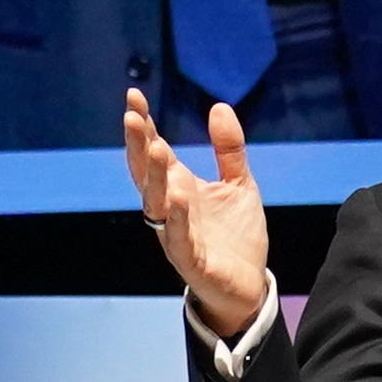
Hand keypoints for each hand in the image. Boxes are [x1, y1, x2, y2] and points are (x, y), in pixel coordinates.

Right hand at [123, 89, 275, 343]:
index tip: (134, 96)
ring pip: (156, 202)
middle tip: (133, 116)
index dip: (144, 124)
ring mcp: (175, 233)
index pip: (154, 151)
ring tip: (156, 146)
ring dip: (154, 175)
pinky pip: (178, 237)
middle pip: (146, 172)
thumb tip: (219, 106)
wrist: (247, 286)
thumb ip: (229, 149)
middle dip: (138, 145)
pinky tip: (178, 196)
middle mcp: (170, 207)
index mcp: (178, 186)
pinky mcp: (190, 259)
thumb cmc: (236, 236)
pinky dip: (176, 217)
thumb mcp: (239, 184)